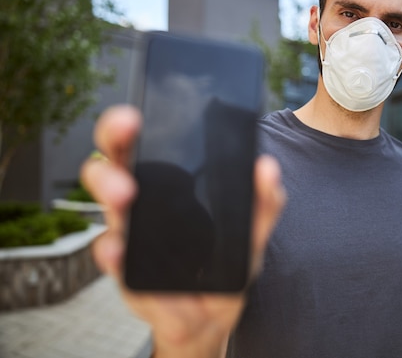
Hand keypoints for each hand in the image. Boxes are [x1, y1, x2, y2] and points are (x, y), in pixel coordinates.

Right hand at [81, 105, 285, 357]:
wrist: (212, 318)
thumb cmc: (224, 268)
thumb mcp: (252, 235)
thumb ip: (263, 203)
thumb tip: (267, 167)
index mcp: (169, 186)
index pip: (143, 144)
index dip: (130, 123)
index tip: (137, 112)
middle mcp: (143, 205)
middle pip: (112, 163)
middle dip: (111, 146)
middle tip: (128, 136)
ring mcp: (131, 236)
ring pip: (105, 205)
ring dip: (110, 191)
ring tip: (127, 195)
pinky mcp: (126, 271)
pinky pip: (111, 256)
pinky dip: (112, 252)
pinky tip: (120, 250)